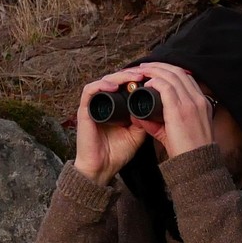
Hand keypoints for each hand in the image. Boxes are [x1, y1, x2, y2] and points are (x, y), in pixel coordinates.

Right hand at [73, 65, 157, 187]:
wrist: (102, 168)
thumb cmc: (118, 153)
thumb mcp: (138, 133)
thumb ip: (145, 119)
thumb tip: (157, 106)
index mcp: (116, 107)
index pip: (124, 85)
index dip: (136, 78)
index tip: (151, 78)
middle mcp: (104, 103)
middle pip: (115, 79)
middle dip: (130, 74)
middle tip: (144, 74)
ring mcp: (93, 106)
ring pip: (104, 81)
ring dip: (118, 77)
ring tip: (132, 77)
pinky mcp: (84, 111)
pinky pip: (89, 91)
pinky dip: (101, 85)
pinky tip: (114, 86)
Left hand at [126, 61, 215, 160]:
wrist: (197, 164)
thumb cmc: (188, 151)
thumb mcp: (176, 133)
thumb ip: (158, 123)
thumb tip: (139, 116)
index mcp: (202, 103)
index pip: (187, 78)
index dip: (170, 70)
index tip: (157, 70)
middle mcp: (198, 99)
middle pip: (179, 72)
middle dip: (161, 66)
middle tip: (145, 66)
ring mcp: (191, 103)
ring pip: (172, 75)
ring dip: (155, 70)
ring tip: (141, 70)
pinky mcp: (180, 109)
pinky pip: (166, 86)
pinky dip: (155, 81)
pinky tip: (147, 82)